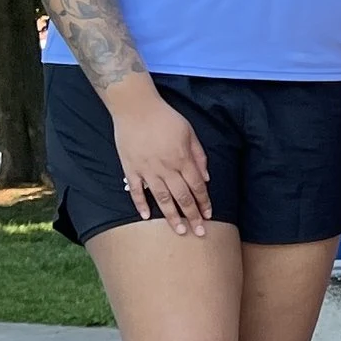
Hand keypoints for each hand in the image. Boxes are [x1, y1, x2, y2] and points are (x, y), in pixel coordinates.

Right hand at [107, 82, 212, 233]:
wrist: (135, 108)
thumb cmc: (165, 118)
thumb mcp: (189, 132)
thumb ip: (199, 156)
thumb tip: (206, 178)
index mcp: (182, 159)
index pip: (197, 187)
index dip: (204, 202)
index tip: (209, 215)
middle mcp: (167, 168)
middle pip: (182, 197)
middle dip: (192, 216)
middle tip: (199, 232)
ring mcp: (147, 170)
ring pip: (162, 198)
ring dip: (171, 217)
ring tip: (179, 230)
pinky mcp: (131, 168)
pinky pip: (136, 190)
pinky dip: (141, 204)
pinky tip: (146, 217)